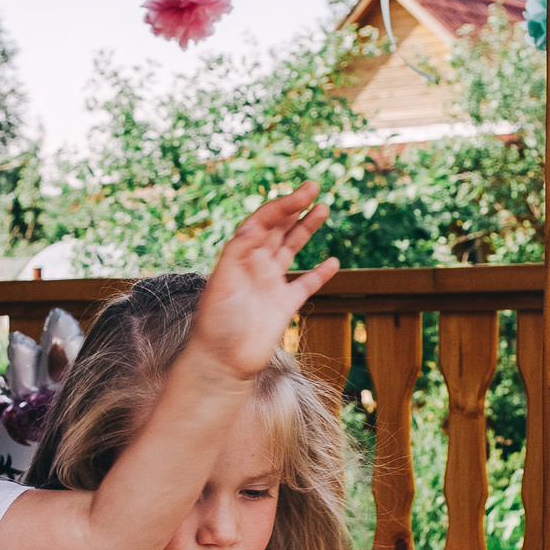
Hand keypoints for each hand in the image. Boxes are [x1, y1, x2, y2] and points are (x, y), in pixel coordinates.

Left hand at [192, 182, 340, 378]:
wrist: (222, 362)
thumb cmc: (217, 323)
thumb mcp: (223, 281)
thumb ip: (239, 252)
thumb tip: (255, 225)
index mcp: (239, 255)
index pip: (263, 221)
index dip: (282, 205)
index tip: (303, 194)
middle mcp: (255, 265)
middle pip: (278, 228)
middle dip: (295, 207)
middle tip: (315, 187)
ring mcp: (270, 284)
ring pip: (291, 249)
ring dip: (306, 228)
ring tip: (323, 208)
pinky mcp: (283, 306)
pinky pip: (305, 284)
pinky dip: (319, 274)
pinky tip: (332, 262)